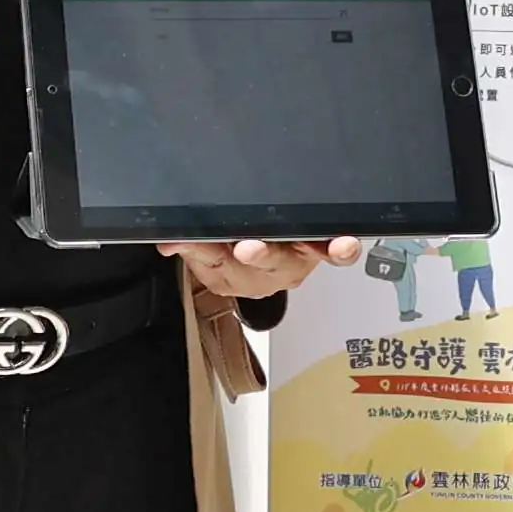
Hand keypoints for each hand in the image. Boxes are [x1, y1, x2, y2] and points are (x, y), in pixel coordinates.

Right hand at [180, 235, 353, 300]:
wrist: (264, 255)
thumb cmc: (234, 250)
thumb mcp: (206, 253)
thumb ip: (191, 245)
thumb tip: (168, 241)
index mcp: (231, 273)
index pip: (212, 259)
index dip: (202, 249)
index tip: (191, 238)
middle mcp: (266, 272)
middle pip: (259, 262)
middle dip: (255, 255)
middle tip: (247, 247)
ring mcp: (296, 262)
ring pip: (295, 257)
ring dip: (299, 251)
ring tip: (300, 243)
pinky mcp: (321, 251)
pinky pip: (332, 254)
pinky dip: (338, 250)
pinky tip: (344, 243)